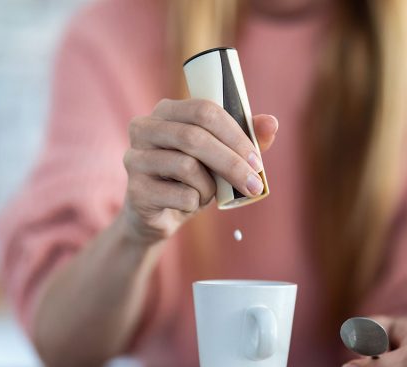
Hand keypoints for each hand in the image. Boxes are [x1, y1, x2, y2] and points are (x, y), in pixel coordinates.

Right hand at [121, 98, 277, 243]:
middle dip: (231, 163)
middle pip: (194, 138)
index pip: (204, 110)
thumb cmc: (191, 178)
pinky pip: (181, 195)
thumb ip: (245, 138)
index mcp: (166, 111)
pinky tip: (188, 203)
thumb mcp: (219, 157)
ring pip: (187, 167)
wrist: (159, 215)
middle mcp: (143, 128)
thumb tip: (272, 123)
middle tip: (254, 184)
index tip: (257, 160)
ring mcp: (135, 158)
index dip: (235, 134)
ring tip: (207, 193)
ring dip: (209, 186)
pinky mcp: (135, 190)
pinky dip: (195, 203)